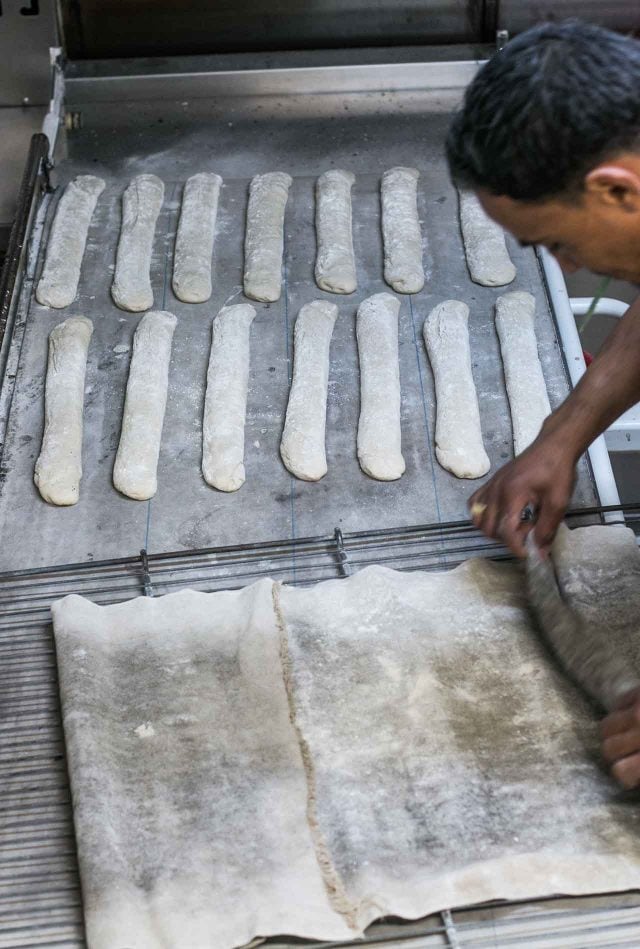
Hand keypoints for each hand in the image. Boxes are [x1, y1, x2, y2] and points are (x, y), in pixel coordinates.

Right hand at [468, 430, 576, 557]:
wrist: (553, 446)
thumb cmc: (558, 471)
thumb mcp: (558, 502)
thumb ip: (547, 529)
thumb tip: (539, 553)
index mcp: (512, 495)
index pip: (505, 531)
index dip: (516, 547)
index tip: (528, 553)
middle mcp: (495, 491)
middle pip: (488, 528)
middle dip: (507, 538)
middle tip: (528, 531)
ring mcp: (491, 485)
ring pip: (478, 518)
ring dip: (493, 528)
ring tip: (515, 523)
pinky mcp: (491, 482)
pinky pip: (475, 503)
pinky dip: (483, 514)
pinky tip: (501, 514)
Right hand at [601, 688, 639, 788]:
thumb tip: (632, 780)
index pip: (619, 771)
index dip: (624, 776)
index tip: (631, 775)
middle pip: (607, 748)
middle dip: (616, 755)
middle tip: (628, 755)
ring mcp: (638, 709)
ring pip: (605, 726)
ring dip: (615, 732)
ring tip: (629, 735)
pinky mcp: (638, 692)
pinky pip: (618, 704)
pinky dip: (623, 711)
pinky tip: (635, 716)